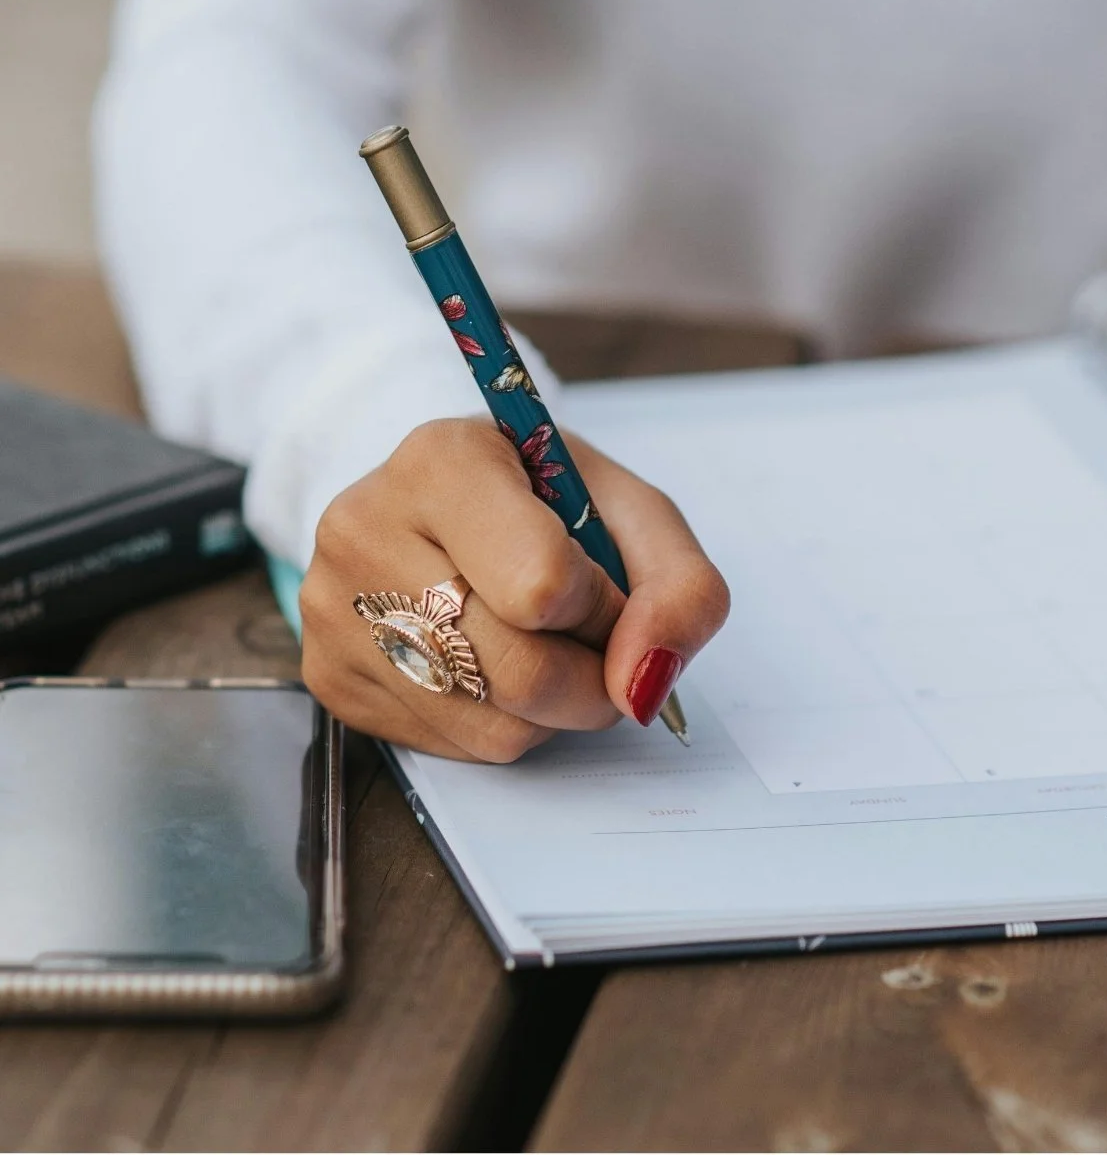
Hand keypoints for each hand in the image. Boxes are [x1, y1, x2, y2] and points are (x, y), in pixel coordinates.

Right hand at [299, 418, 728, 760]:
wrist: (435, 501)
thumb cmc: (538, 500)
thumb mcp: (627, 508)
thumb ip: (679, 584)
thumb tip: (646, 684)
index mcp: (440, 460)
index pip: (545, 585)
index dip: (603, 606)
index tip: (600, 583)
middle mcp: (365, 527)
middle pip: (521, 671)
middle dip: (590, 675)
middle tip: (590, 636)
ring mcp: (333, 607)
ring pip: (493, 726)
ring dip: (552, 709)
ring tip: (538, 641)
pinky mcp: (327, 674)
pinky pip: (452, 747)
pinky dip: (501, 723)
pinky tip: (488, 662)